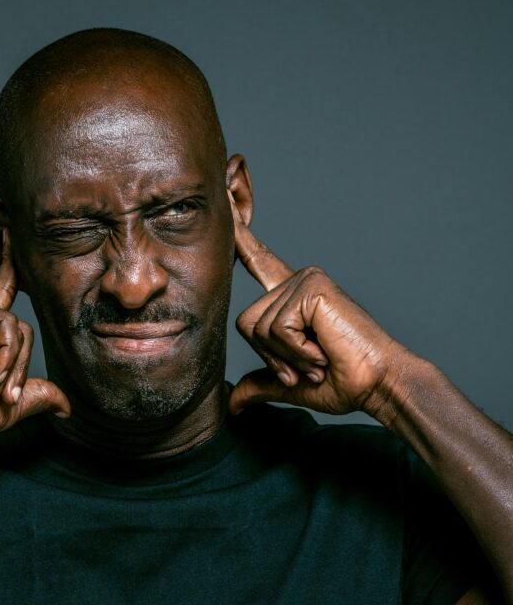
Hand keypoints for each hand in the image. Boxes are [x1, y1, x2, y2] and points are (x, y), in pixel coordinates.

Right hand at [0, 239, 69, 453]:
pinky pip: (7, 325)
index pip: (1, 291)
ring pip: (18, 329)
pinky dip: (6, 354)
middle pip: (20, 326)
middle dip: (18, 366)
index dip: (10, 264)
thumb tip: (67, 407)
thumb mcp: (11, 406)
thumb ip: (38, 395)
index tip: (11, 230)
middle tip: (4, 398)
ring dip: (13, 366)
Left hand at [228, 221, 410, 418]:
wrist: (378, 385)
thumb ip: (260, 384)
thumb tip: (231, 404)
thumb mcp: (291, 385)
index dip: (240, 236)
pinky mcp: (312, 288)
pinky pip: (277, 328)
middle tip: (309, 365)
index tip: (226, 200)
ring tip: (319, 358)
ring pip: (259, 328)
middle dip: (272, 357)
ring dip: (287, 357)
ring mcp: (306, 281)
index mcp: (291, 298)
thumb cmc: (343, 382)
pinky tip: (323, 350)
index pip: (258, 261)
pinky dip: (296, 351)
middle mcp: (297, 281)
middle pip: (246, 322)